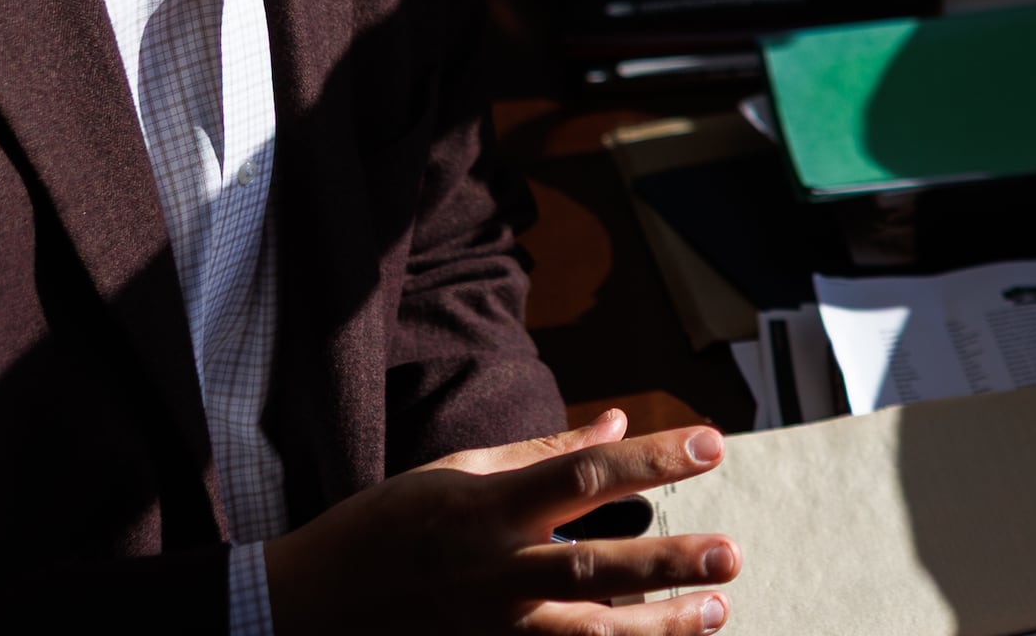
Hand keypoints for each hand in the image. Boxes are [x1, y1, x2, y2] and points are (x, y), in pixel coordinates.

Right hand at [265, 409, 741, 635]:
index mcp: (486, 509)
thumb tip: (616, 420)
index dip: (651, 458)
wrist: (304, 610)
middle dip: (667, 562)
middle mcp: (491, 572)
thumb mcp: (456, 473)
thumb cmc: (384, 528)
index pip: (583, 475)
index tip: (711, 444)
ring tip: (716, 611)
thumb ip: (542, 451)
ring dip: (657, 626)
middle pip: (593, 566)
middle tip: (731, 554)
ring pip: (585, 633)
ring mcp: (488, 629)